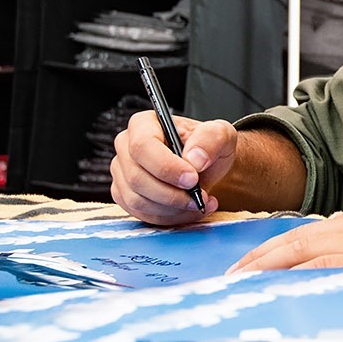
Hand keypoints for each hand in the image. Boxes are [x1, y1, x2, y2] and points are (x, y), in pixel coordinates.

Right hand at [110, 111, 237, 224]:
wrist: (205, 167)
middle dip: (171, 194)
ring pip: (137, 200)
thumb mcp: (220, 134)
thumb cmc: (206, 147)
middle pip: (137, 178)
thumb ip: (211, 139)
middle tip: (199, 196)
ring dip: (172, 208)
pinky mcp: (125, 195)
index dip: (166, 167)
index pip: (142, 146)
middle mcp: (126, 147)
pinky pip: (141, 214)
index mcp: (143, 124)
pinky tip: (189, 209)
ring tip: (199, 203)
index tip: (192, 179)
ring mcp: (122, 173)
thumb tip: (194, 158)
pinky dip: (169, 217)